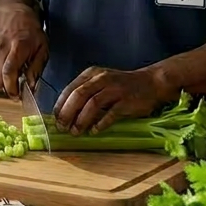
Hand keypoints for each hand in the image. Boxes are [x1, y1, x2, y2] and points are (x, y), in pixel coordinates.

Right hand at [0, 10, 47, 98]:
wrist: (13, 17)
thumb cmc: (31, 34)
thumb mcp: (42, 49)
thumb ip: (37, 68)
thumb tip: (31, 86)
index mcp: (17, 46)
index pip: (8, 71)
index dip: (11, 87)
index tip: (17, 96)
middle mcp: (0, 48)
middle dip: (9, 88)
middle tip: (19, 88)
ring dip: (5, 81)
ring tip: (15, 72)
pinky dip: (0, 74)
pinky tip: (7, 65)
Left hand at [53, 67, 169, 134]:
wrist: (151, 83)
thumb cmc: (121, 86)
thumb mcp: (100, 82)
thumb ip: (85, 93)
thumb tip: (65, 113)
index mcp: (92, 74)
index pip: (71, 89)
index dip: (61, 105)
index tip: (55, 118)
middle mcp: (102, 79)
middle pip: (79, 95)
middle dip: (68, 113)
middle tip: (62, 127)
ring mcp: (115, 89)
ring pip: (93, 104)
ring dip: (82, 120)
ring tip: (76, 132)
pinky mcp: (127, 101)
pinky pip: (111, 113)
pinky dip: (101, 123)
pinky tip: (95, 131)